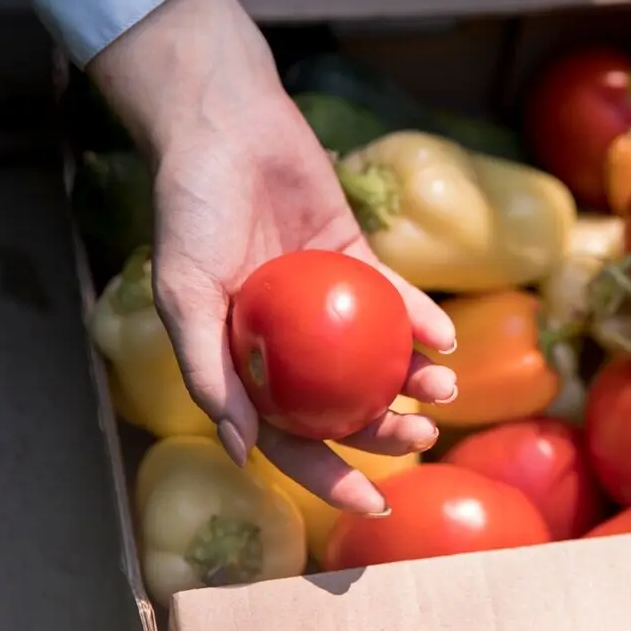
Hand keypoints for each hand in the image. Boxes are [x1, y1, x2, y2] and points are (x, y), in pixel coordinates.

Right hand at [89, 0, 456, 515]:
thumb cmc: (192, 209)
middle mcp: (286, 341)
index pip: (288, 436)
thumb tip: (242, 450)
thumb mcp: (185, 292)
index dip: (328, 476)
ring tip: (443, 391)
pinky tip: (445, 340)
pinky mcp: (355, 260)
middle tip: (421, 437)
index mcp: (242, 361)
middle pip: (342, 405)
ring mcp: (324, 303)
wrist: (228, 128)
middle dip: (384, 433)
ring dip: (413, 381)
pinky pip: (394, 301)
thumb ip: (207, 369)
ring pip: (376, 359)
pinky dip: (419, 321)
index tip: (372, 502)